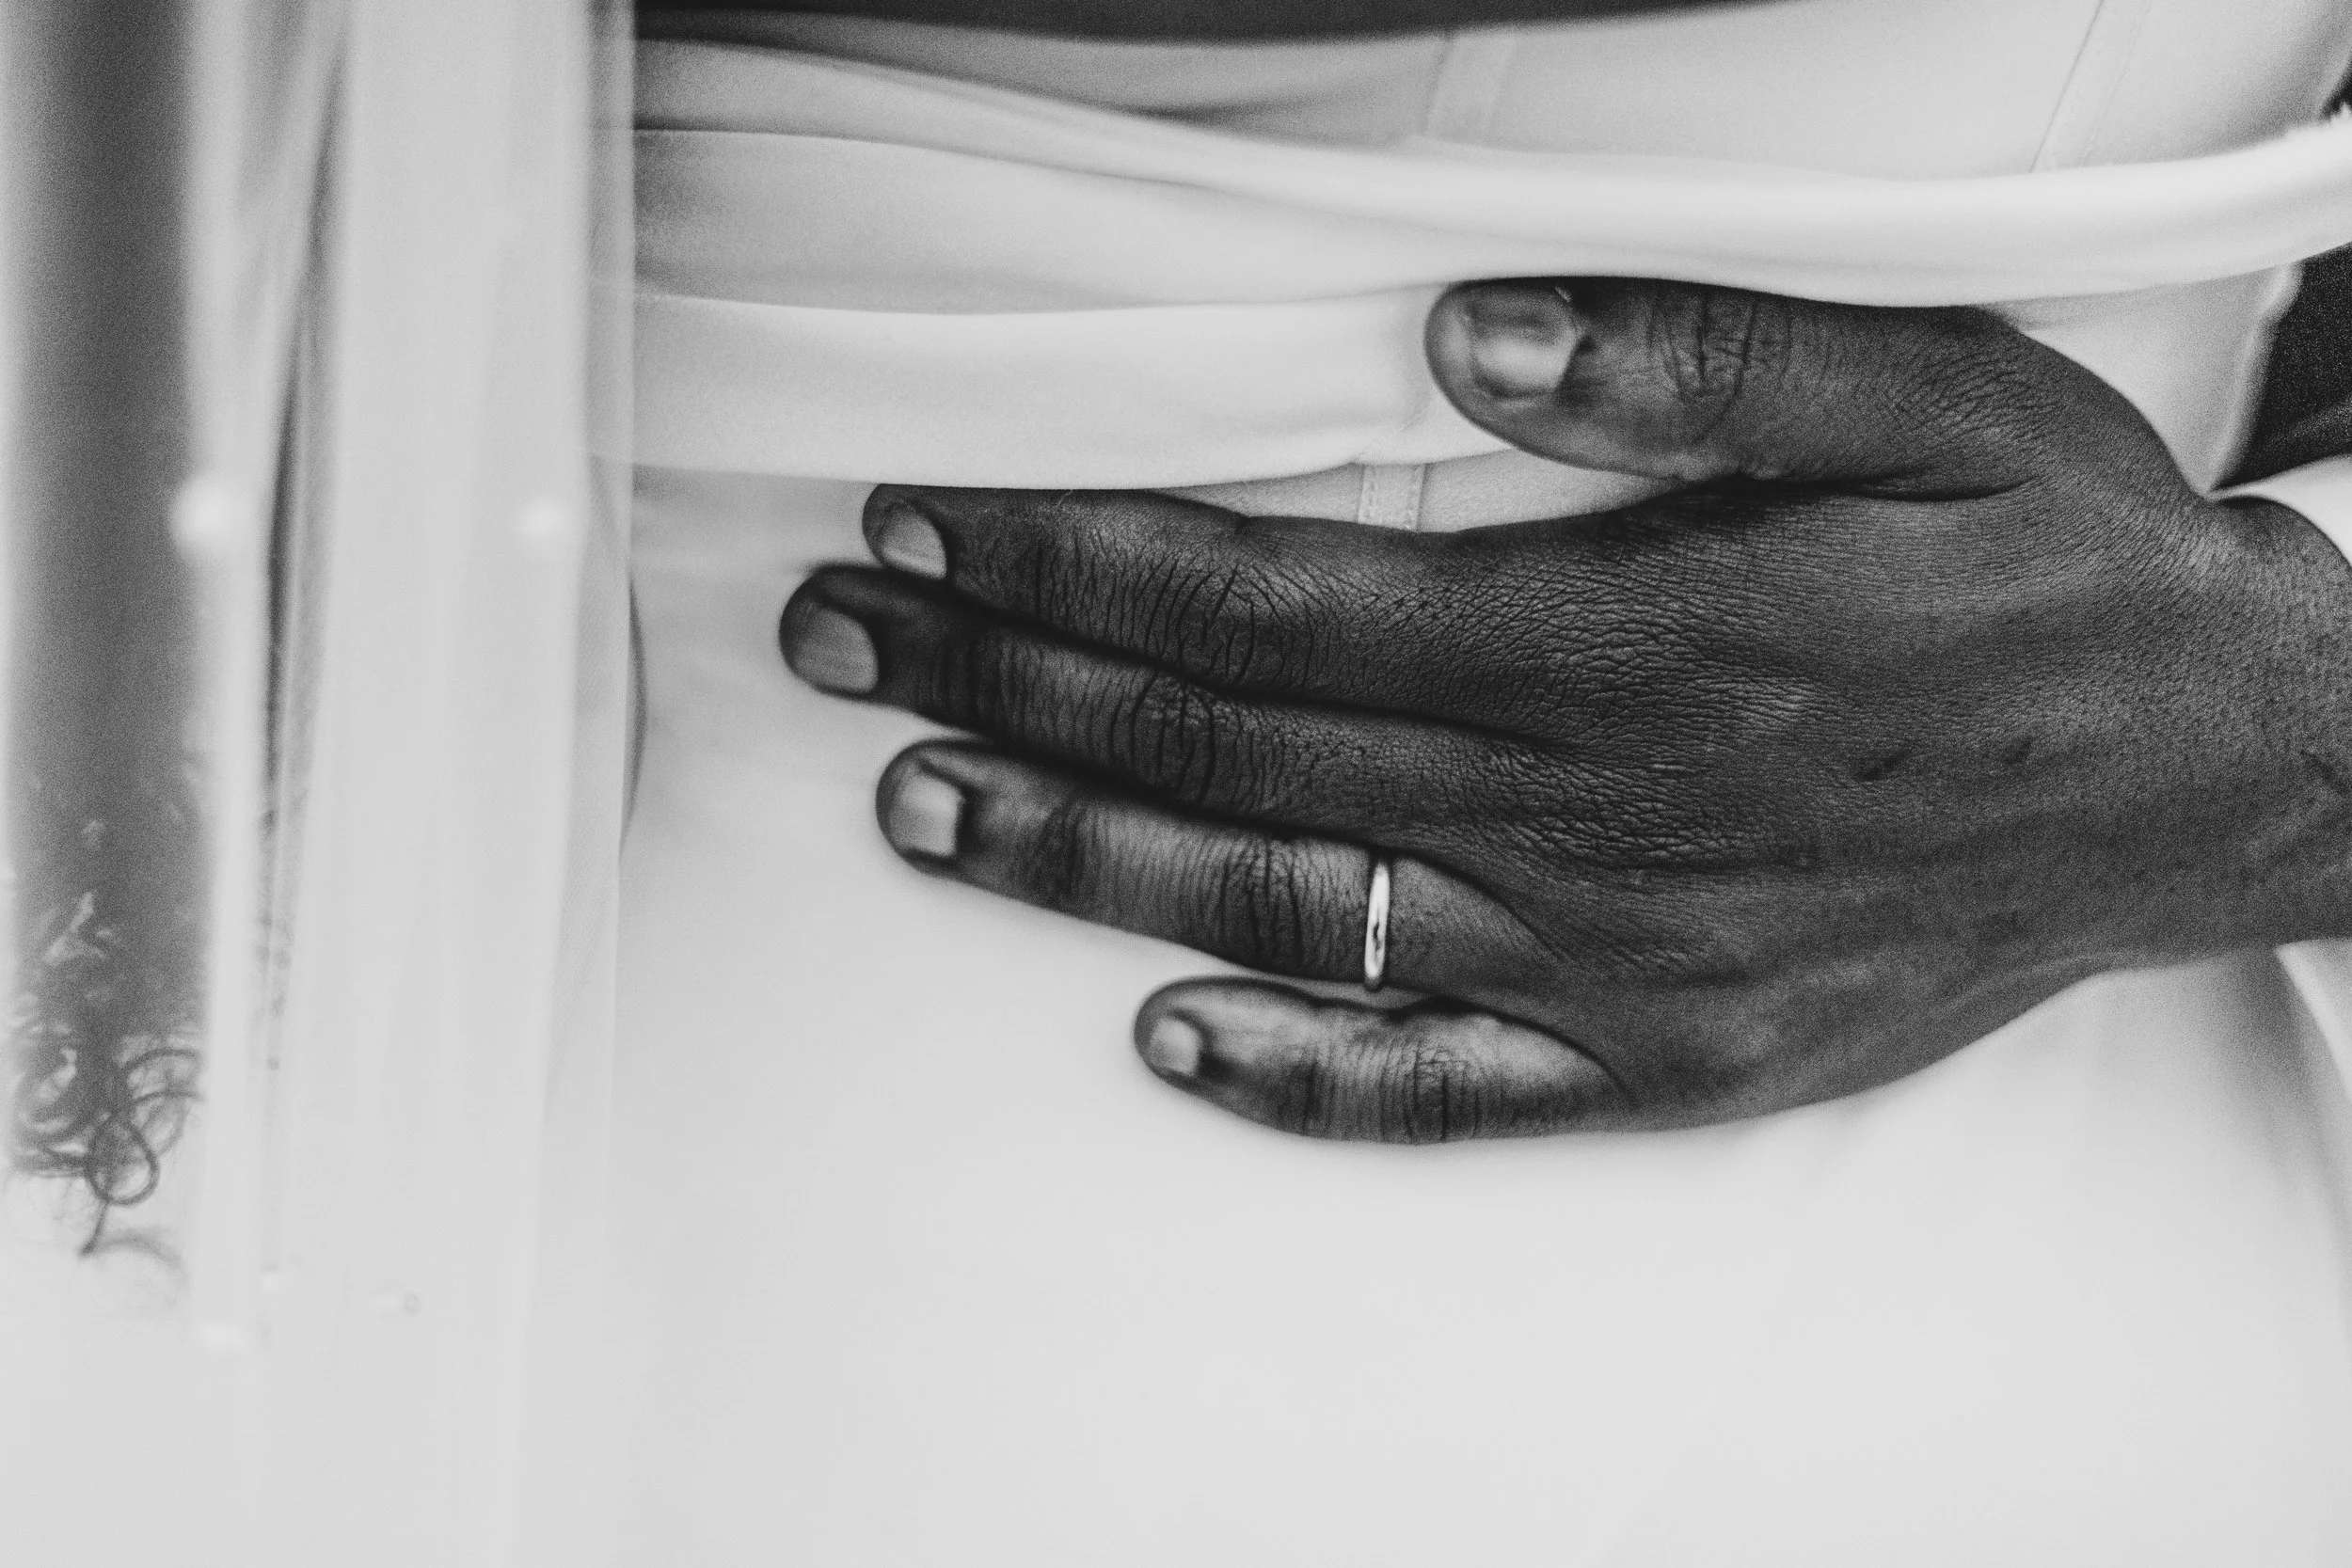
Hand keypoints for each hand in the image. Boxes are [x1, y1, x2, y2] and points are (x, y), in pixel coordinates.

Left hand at [779, 277, 2351, 1138]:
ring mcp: (1622, 958)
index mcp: (1629, 636)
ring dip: (1086, 857)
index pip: (1276, 593)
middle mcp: (1595, 811)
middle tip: (843, 640)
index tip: (931, 523)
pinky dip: (1300, 1079)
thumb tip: (1471, 338)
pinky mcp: (1670, 1059)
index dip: (1080, 555)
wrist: (2230, 776)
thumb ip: (1692, 363)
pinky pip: (1448, 1091)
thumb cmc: (2066, 567)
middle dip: (1014, 678)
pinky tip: (1164, 1047)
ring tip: (921, 806)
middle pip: (1235, 741)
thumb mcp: (1933, 401)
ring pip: (1291, 907)